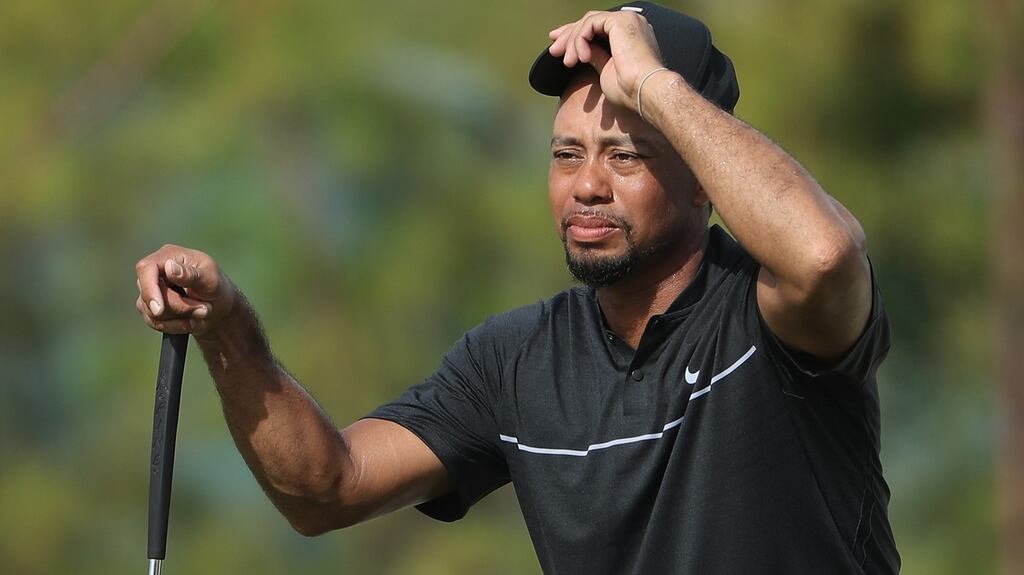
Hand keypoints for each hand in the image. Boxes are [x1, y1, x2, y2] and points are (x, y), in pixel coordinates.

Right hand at [134, 245, 235, 336]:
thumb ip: (191, 274)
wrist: (218, 307)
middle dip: (180, 308)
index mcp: (168, 255)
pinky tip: (190, 320)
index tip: (159, 310)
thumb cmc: (217, 287)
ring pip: (152, 313)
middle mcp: (155, 271)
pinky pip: (155, 323)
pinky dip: (176, 326)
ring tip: (201, 312)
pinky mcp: (149, 307)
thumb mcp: (211, 280)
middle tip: (205, 309)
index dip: (149, 289)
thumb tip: (169, 267)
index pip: (146, 268)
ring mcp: (150, 290)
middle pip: (151, 296)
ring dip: (181, 318)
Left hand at [547, 10, 664, 110]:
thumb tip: (582, 51)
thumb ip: (596, 57)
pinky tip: (580, 57)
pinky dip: (580, 40)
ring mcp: (626, 20)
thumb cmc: (631, 90)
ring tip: (568, 62)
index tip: (558, 45)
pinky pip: (590, 24)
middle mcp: (630, 23)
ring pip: (588, 22)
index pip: (597, 28)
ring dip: (573, 42)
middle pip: (590, 22)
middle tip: (553, 50)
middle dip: (569, 36)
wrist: (645, 92)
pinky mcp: (620, 21)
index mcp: (629, 35)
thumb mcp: (606, 71)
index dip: (576, 35)